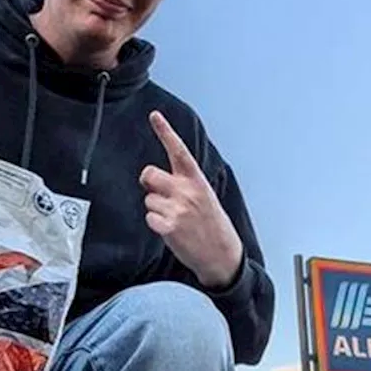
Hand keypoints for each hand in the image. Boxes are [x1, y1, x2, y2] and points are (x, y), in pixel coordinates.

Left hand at [139, 111, 243, 287]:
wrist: (223, 254)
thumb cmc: (211, 223)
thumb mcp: (204, 196)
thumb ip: (182, 183)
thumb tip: (154, 179)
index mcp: (197, 180)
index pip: (178, 150)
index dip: (165, 131)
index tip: (154, 115)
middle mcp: (187, 191)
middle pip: (149, 174)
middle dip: (149, 183)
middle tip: (160, 194)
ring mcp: (178, 209)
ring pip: (148, 200)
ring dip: (156, 209)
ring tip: (175, 219)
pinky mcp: (170, 227)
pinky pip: (149, 218)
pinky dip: (156, 224)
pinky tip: (172, 231)